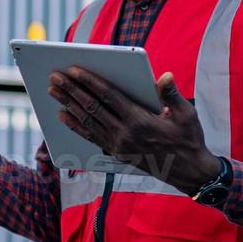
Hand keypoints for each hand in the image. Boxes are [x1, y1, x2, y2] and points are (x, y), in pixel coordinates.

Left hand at [48, 67, 224, 194]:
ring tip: (53, 91)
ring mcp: (118, 145)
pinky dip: (75, 125)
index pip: (108, 96)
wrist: (189, 172)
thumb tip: (164, 76)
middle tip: (54, 76)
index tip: (74, 69)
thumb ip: (171, 94)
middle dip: (71, 90)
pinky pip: (90, 137)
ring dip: (68, 104)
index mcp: (140, 120)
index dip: (89, 81)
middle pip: (92, 107)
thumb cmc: (188, 139)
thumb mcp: (187, 115)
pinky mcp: (116, 152)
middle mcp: (125, 134)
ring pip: (87, 121)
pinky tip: (63, 115)